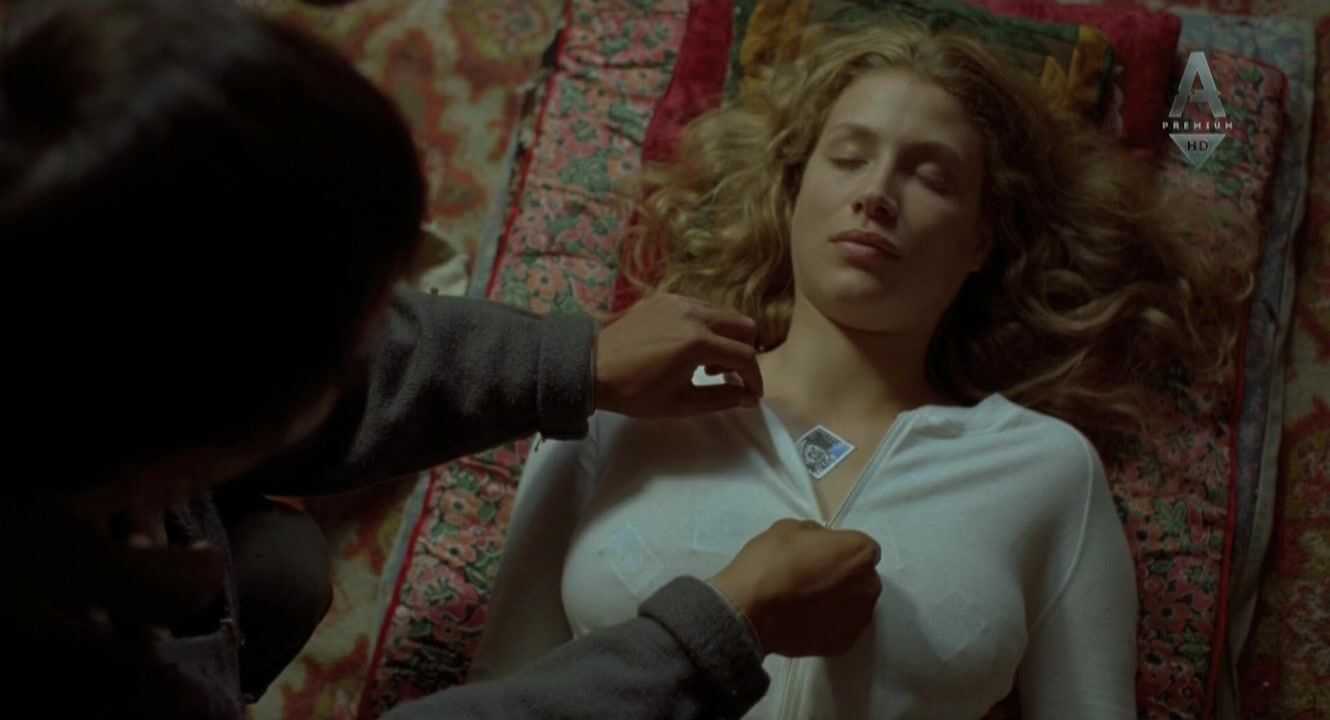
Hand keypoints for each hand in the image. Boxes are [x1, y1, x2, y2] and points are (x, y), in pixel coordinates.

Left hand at [594, 293, 762, 417]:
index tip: (752, 394)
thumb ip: (721, 398)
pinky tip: (688, 346)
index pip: (745, 356)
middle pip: (743, 326)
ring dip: (726, 338)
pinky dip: (706, 325)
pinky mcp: (665, 297)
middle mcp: (694, 314)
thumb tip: (749, 397)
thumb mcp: (681, 404)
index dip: (754, 378)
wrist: (592, 369)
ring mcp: (679, 301)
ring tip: (706, 363)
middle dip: (744, 353)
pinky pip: (701, 307)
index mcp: (698, 342)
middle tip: (728, 376)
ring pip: (724, 313)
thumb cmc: (635, 392)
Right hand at [711, 519, 881, 656]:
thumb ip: (815, 534)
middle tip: (814, 578)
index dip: (840, 549)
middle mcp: (869, 586)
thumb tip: (820, 542)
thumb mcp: (789, 527)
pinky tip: (806, 620)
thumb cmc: (771, 562)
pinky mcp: (845, 644)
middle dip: (845, 576)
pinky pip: (842, 626)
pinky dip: (829, 623)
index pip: (862, 547)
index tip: (820, 554)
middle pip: (863, 577)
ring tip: (808, 602)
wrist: (750, 611)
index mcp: (859, 553)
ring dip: (840, 601)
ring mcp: (859, 619)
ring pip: (855, 604)